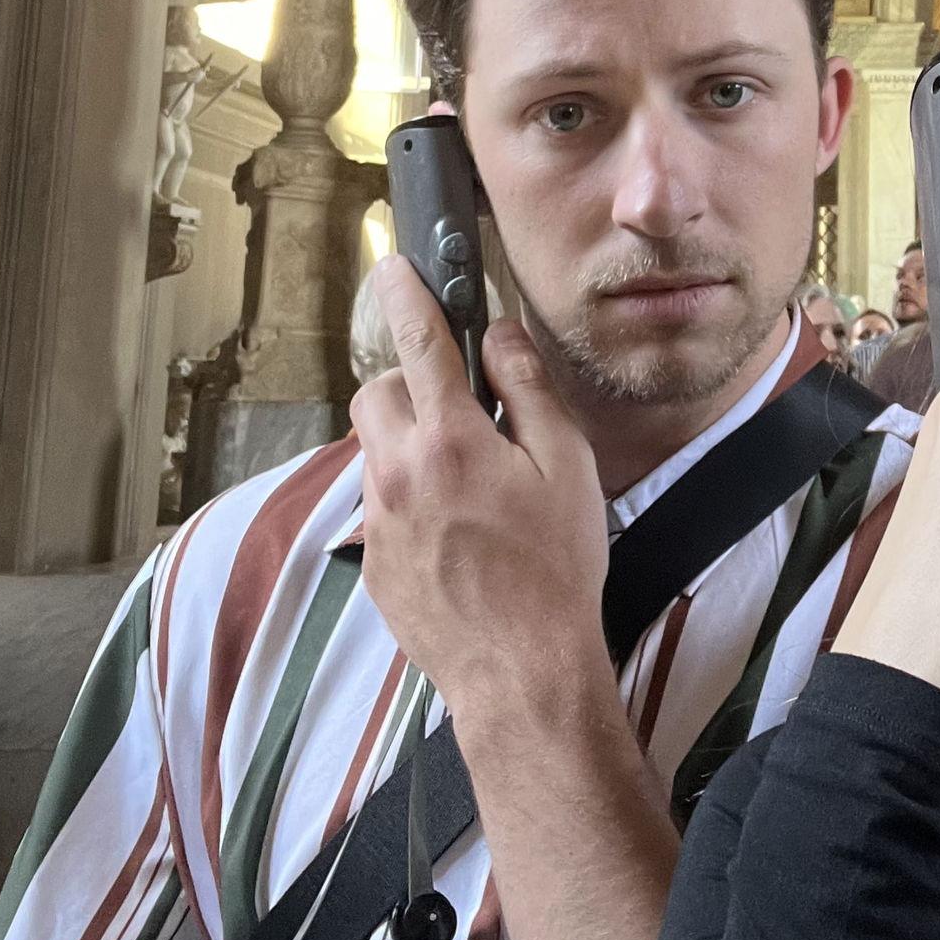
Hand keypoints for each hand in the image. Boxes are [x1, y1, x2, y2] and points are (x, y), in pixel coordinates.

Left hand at [351, 258, 610, 714]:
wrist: (521, 674)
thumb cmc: (556, 569)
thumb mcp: (565, 463)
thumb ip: (526, 389)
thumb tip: (498, 337)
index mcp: (449, 441)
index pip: (416, 343)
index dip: (405, 294)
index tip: (393, 265)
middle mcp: (399, 474)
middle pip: (376, 393)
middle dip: (408, 381)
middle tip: (459, 400)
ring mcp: (379, 521)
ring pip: (377, 450)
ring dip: (412, 442)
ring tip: (472, 478)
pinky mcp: (373, 562)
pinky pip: (383, 502)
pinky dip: (412, 493)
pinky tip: (462, 528)